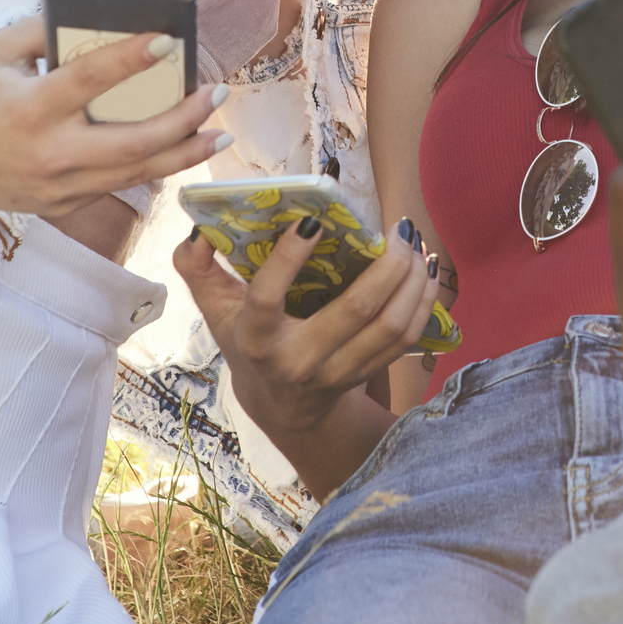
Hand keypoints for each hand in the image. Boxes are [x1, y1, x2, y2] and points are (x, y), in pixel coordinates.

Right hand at [0, 17, 229, 214]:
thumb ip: (48, 31)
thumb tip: (104, 16)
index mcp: (30, 109)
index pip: (91, 80)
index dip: (133, 58)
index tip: (170, 39)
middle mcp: (48, 153)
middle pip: (134, 143)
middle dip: (185, 120)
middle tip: (217, 95)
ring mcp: (57, 187)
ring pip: (137, 174)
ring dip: (184, 152)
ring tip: (218, 132)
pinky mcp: (62, 204)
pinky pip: (117, 185)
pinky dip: (152, 167)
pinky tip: (178, 149)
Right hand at [175, 213, 437, 438]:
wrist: (279, 403)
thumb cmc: (246, 339)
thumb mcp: (215, 307)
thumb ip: (196, 266)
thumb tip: (199, 231)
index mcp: (256, 339)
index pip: (267, 298)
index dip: (288, 259)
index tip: (312, 220)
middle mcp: (299, 361)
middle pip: (355, 311)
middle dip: (386, 264)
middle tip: (397, 226)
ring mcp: (337, 373)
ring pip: (390, 326)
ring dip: (413, 280)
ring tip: (414, 244)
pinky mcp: (365, 375)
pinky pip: (406, 340)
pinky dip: (423, 302)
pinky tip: (425, 271)